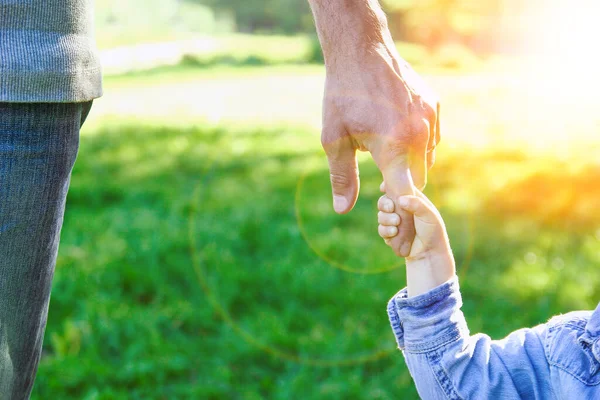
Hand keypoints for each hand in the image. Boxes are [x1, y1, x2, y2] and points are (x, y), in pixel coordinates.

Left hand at [322, 48, 438, 256]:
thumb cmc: (342, 95)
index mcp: (394, 146)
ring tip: (385, 151)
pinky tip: (397, 132)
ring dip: (410, 163)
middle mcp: (419, 134)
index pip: (404, 194)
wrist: (361, 50)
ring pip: (427, 157)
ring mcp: (430, 118)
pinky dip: (418, 143)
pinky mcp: (434, 104)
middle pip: (418, 178)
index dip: (398, 208)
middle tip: (380, 179)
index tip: (391, 216)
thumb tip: (342, 209)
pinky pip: (432, 137)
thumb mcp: (334, 139)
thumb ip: (342, 177)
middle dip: (401, 184)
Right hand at [377, 182, 454, 295]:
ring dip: (386, 219)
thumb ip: (416, 204)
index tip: (384, 188)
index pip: (396, 189)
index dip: (388, 187)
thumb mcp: (429, 215)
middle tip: (391, 208)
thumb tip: (400, 199)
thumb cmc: (433, 231)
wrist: (429, 253)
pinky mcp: (390, 234)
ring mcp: (395, 222)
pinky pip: (381, 229)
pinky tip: (394, 233)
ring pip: (381, 215)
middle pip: (384, 201)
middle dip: (384, 204)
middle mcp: (401, 209)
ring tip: (396, 224)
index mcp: (411, 200)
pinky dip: (386, 230)